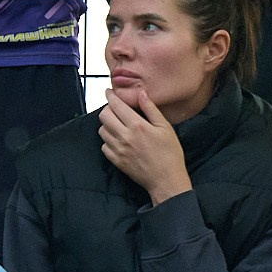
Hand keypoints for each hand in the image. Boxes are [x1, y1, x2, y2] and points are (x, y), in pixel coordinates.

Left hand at [97, 88, 191, 203]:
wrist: (166, 179)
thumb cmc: (170, 153)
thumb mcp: (165, 127)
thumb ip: (151, 109)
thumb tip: (141, 94)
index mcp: (137, 125)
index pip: (116, 105)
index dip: (110, 96)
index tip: (109, 92)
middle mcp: (124, 136)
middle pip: (104, 116)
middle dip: (107, 109)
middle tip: (115, 109)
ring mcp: (118, 149)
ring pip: (101, 130)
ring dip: (107, 124)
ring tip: (118, 124)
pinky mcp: (116, 161)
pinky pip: (103, 146)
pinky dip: (108, 140)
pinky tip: (118, 139)